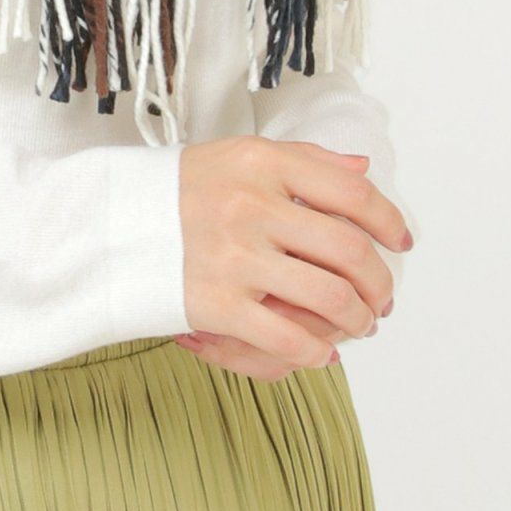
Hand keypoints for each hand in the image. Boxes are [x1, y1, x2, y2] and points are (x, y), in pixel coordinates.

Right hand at [174, 136, 410, 379]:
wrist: (109, 223)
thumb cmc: (182, 190)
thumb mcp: (239, 156)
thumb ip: (305, 160)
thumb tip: (363, 169)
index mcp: (262, 163)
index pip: (351, 191)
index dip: (387, 220)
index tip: (400, 240)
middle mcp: (252, 206)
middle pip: (349, 251)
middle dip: (379, 283)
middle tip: (383, 298)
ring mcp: (235, 257)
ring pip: (330, 298)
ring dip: (359, 320)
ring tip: (361, 324)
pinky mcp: (217, 305)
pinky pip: (287, 340)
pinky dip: (316, 354)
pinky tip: (323, 353)